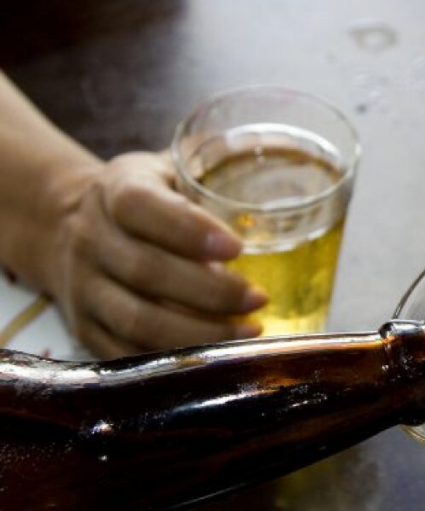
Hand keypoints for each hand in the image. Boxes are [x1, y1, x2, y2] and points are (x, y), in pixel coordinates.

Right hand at [43, 152, 265, 357]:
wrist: (66, 227)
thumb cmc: (145, 198)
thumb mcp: (167, 168)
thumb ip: (212, 166)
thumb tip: (273, 151)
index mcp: (114, 191)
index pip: (140, 206)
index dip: (188, 230)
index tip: (238, 248)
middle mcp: (91, 239)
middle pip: (146, 272)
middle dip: (210, 292)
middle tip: (259, 299)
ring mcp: (83, 288)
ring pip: (137, 320)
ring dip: (199, 332)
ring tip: (248, 331)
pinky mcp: (84, 328)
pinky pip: (128, 353)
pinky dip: (175, 359)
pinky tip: (215, 355)